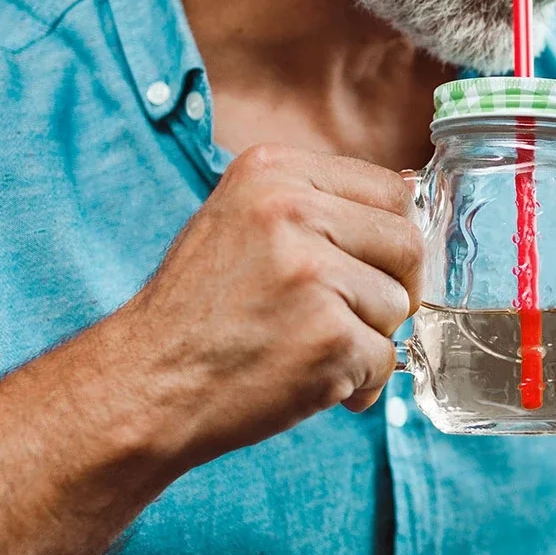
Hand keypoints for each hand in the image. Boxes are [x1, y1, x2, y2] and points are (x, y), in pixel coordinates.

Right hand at [98, 143, 422, 465]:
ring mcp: (312, 274)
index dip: (387, 240)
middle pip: (406, 245)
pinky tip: (307, 380)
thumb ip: (317, 204)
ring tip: (304, 348)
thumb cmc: (196, 311)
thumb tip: (411, 195)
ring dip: (366, 340)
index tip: (363, 268)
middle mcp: (293, 210)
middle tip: (344, 318)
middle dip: (390, 289)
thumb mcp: (241, 222)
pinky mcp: (328, 336)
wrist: (144, 384)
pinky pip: (384, 360)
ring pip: (397, 305)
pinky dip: (356, 383)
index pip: (390, 190)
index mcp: (274, 170)